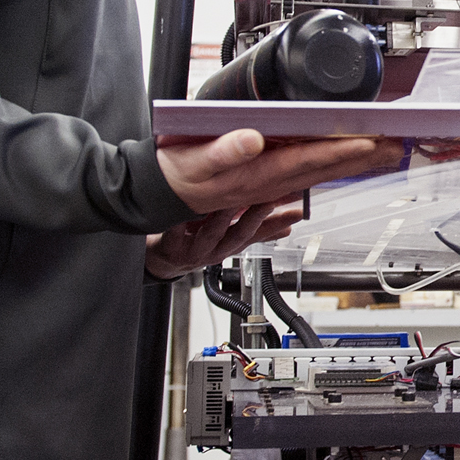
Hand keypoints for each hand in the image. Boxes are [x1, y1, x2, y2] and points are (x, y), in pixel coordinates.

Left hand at [145, 202, 299, 278]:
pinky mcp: (171, 248)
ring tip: (232, 198)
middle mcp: (216, 250)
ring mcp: (195, 250)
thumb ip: (256, 230)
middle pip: (240, 233)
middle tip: (269, 199)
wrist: (163, 261)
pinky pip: (175, 233)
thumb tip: (285, 226)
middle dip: (256, 216)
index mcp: (231, 245)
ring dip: (224, 216)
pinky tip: (183, 210)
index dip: (278, 224)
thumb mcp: (229, 238)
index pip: (260, 234)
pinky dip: (179, 224)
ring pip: (213, 232)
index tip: (296, 213)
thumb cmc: (196, 244)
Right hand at [158, 130, 401, 215]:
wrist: (164, 192)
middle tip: (396, 144)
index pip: (307, 161)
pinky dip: (331, 163)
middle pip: (325, 167)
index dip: (340, 151)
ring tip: (384, 149)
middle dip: (362, 156)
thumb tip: (252, 139)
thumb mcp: (194, 161)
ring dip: (354, 161)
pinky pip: (307, 173)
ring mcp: (271, 185)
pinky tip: (349, 159)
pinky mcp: (267, 181)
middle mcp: (269, 183)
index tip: (369, 141)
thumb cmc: (179, 173)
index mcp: (256, 175)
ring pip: (321, 172)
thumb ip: (223, 151)